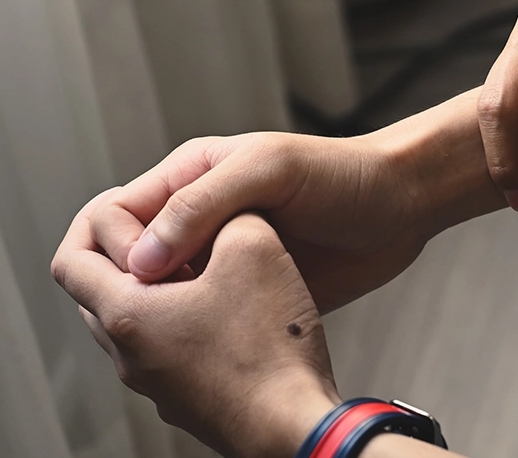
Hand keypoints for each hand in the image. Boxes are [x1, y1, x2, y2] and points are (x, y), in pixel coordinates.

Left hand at [52, 211, 339, 457]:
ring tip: (202, 270)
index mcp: (128, 315)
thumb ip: (229, 214)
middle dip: (123, 255)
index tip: (123, 203)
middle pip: (95, 294)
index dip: (90, 221)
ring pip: (131, 325)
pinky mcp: (187, 401)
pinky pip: (164, 352)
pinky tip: (228, 312)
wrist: (294, 427)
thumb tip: (226, 210)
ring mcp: (157, 384)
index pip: (69, 261)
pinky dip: (179, 323)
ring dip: (153, 292)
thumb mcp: (255, 247)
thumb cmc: (269, 349)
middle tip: (165, 233)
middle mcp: (130, 356)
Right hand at [86, 131, 428, 310]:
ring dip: (165, 318)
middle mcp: (198, 220)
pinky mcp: (250, 293)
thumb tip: (141, 260)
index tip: (147, 277)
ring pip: (163, 298)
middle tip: (163, 314)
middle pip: (128, 262)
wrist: (403, 205)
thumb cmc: (342, 175)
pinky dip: (199, 334)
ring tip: (191, 333)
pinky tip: (215, 346)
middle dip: (131, 291)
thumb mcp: (268, 171)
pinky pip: (207, 318)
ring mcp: (223, 259)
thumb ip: (202, 205)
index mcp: (188, 179)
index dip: (117, 249)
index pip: (114, 215)